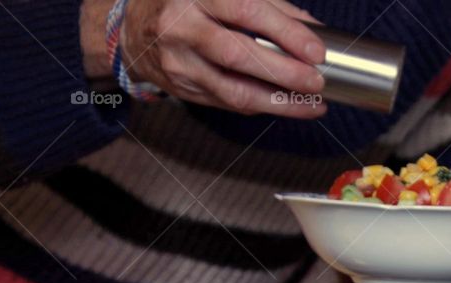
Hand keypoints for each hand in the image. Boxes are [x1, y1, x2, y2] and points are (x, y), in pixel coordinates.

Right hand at [118, 0, 327, 116]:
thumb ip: (269, 5)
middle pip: (239, 54)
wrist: (133, 27)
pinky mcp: (182, 89)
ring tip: (312, 104)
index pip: (247, 11)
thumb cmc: (188, 4)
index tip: (317, 51)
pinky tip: (286, 104)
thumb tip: (313, 29)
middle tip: (317, 82)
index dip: (286, 33)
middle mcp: (183, 26)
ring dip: (279, 102)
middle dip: (284, 73)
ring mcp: (179, 61)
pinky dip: (262, 105)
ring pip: (234, 90)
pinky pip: (228, 102)